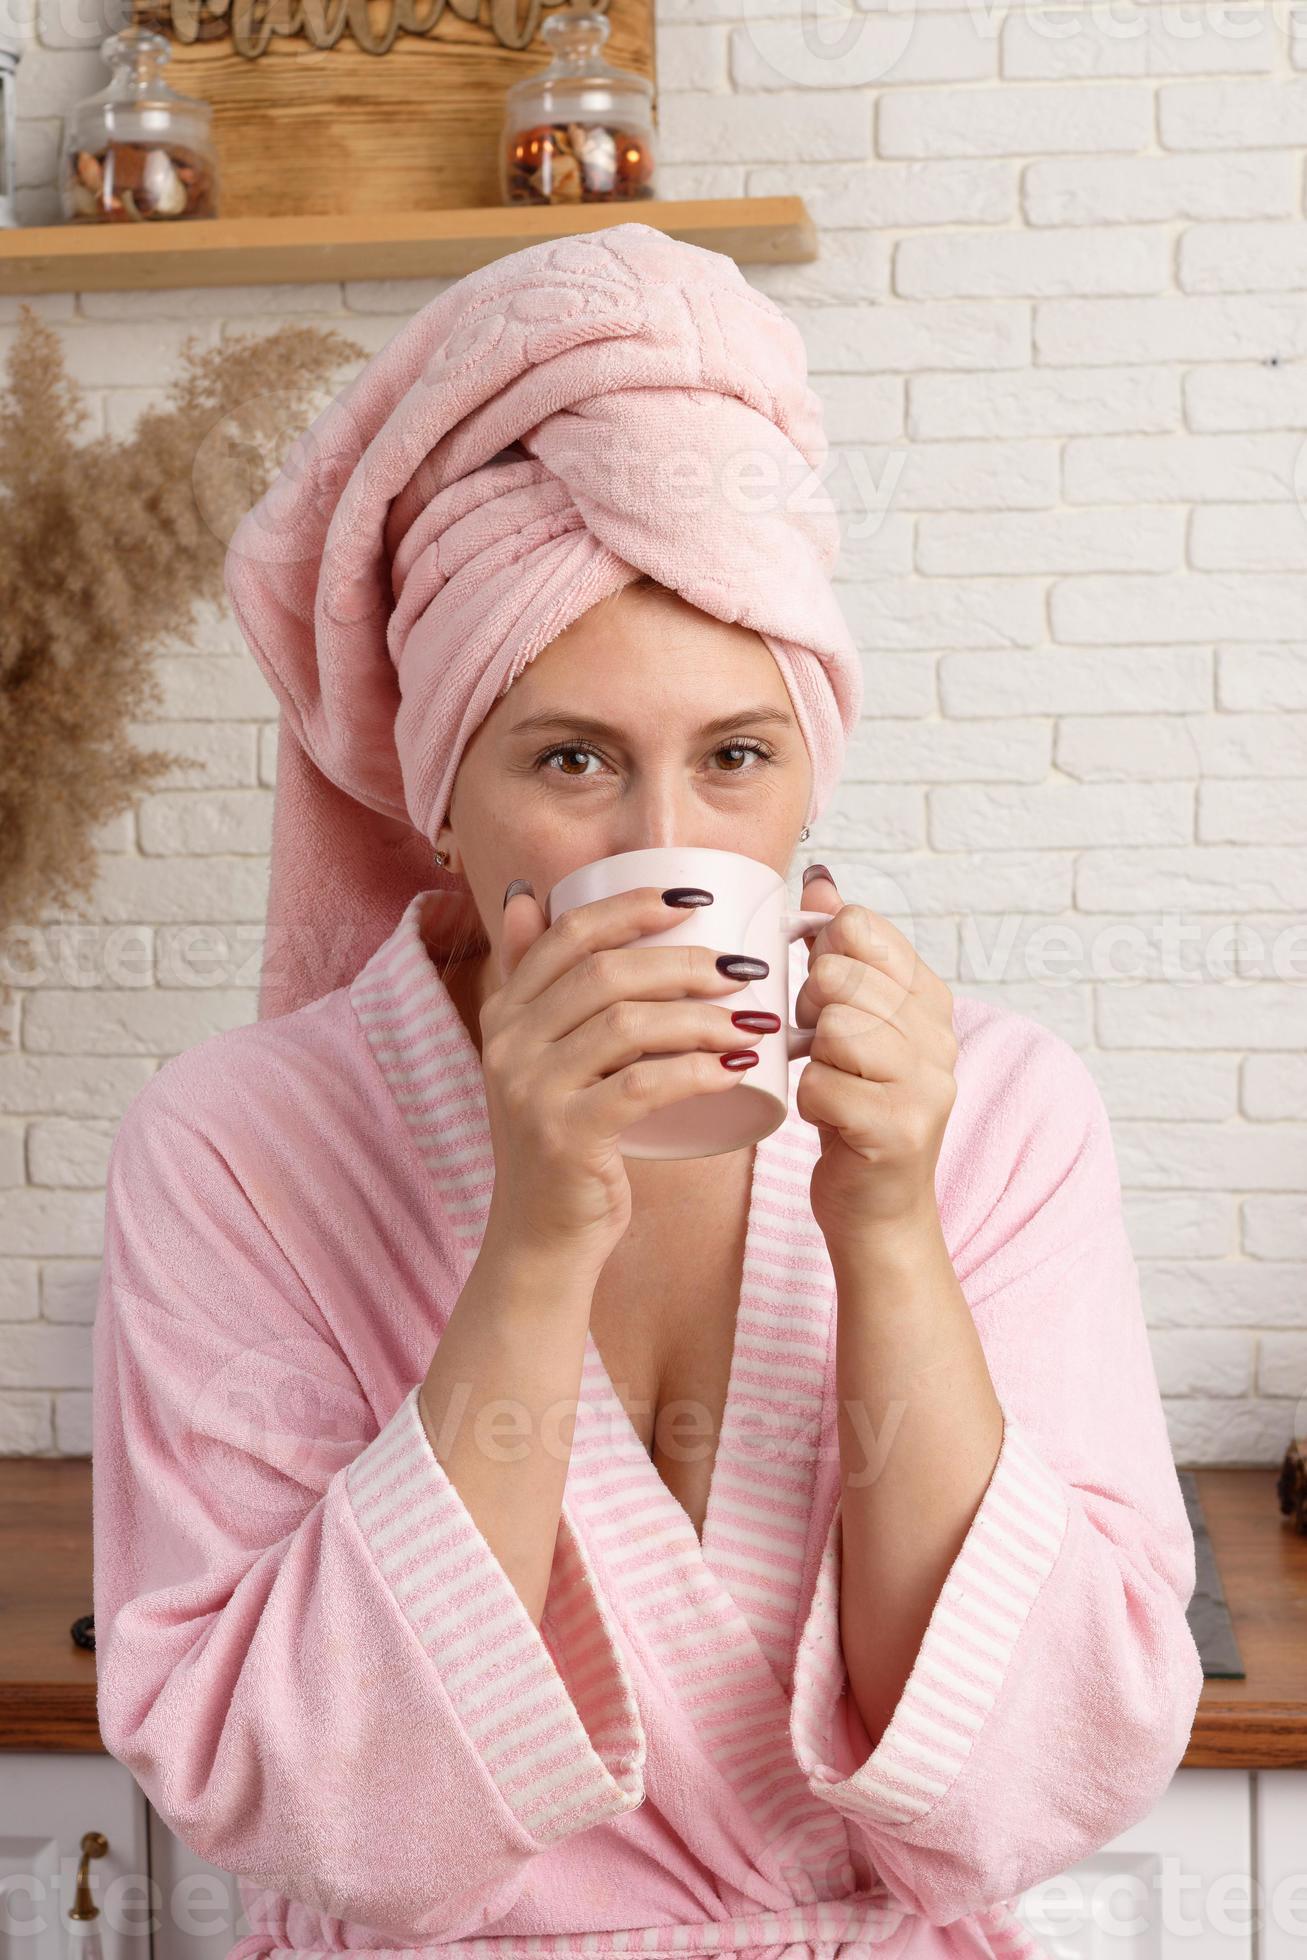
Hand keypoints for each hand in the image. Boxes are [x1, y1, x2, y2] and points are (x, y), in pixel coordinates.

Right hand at [481, 883, 768, 1269]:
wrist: (542, 1239)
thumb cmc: (565, 1140)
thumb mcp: (542, 1057)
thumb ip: (542, 986)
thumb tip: (530, 896)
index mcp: (505, 1010)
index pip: (568, 933)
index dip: (632, 905)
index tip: (695, 901)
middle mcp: (508, 1043)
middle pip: (605, 972)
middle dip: (684, 961)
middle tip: (744, 966)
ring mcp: (531, 1090)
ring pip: (626, 1024)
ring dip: (701, 1016)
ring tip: (753, 1019)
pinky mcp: (564, 1136)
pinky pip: (642, 1086)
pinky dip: (697, 1071)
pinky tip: (739, 1067)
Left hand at [791, 867, 958, 1245]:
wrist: (876, 1209)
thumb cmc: (855, 1109)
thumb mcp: (851, 1022)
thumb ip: (840, 948)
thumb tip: (820, 879)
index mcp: (929, 999)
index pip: (860, 929)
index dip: (823, 957)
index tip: (828, 998)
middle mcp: (939, 1036)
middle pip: (839, 976)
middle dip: (810, 1012)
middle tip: (824, 1051)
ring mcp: (927, 1084)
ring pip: (833, 1028)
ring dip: (812, 1061)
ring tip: (832, 1085)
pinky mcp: (899, 1128)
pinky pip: (821, 1084)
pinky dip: (808, 1103)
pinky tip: (831, 1120)